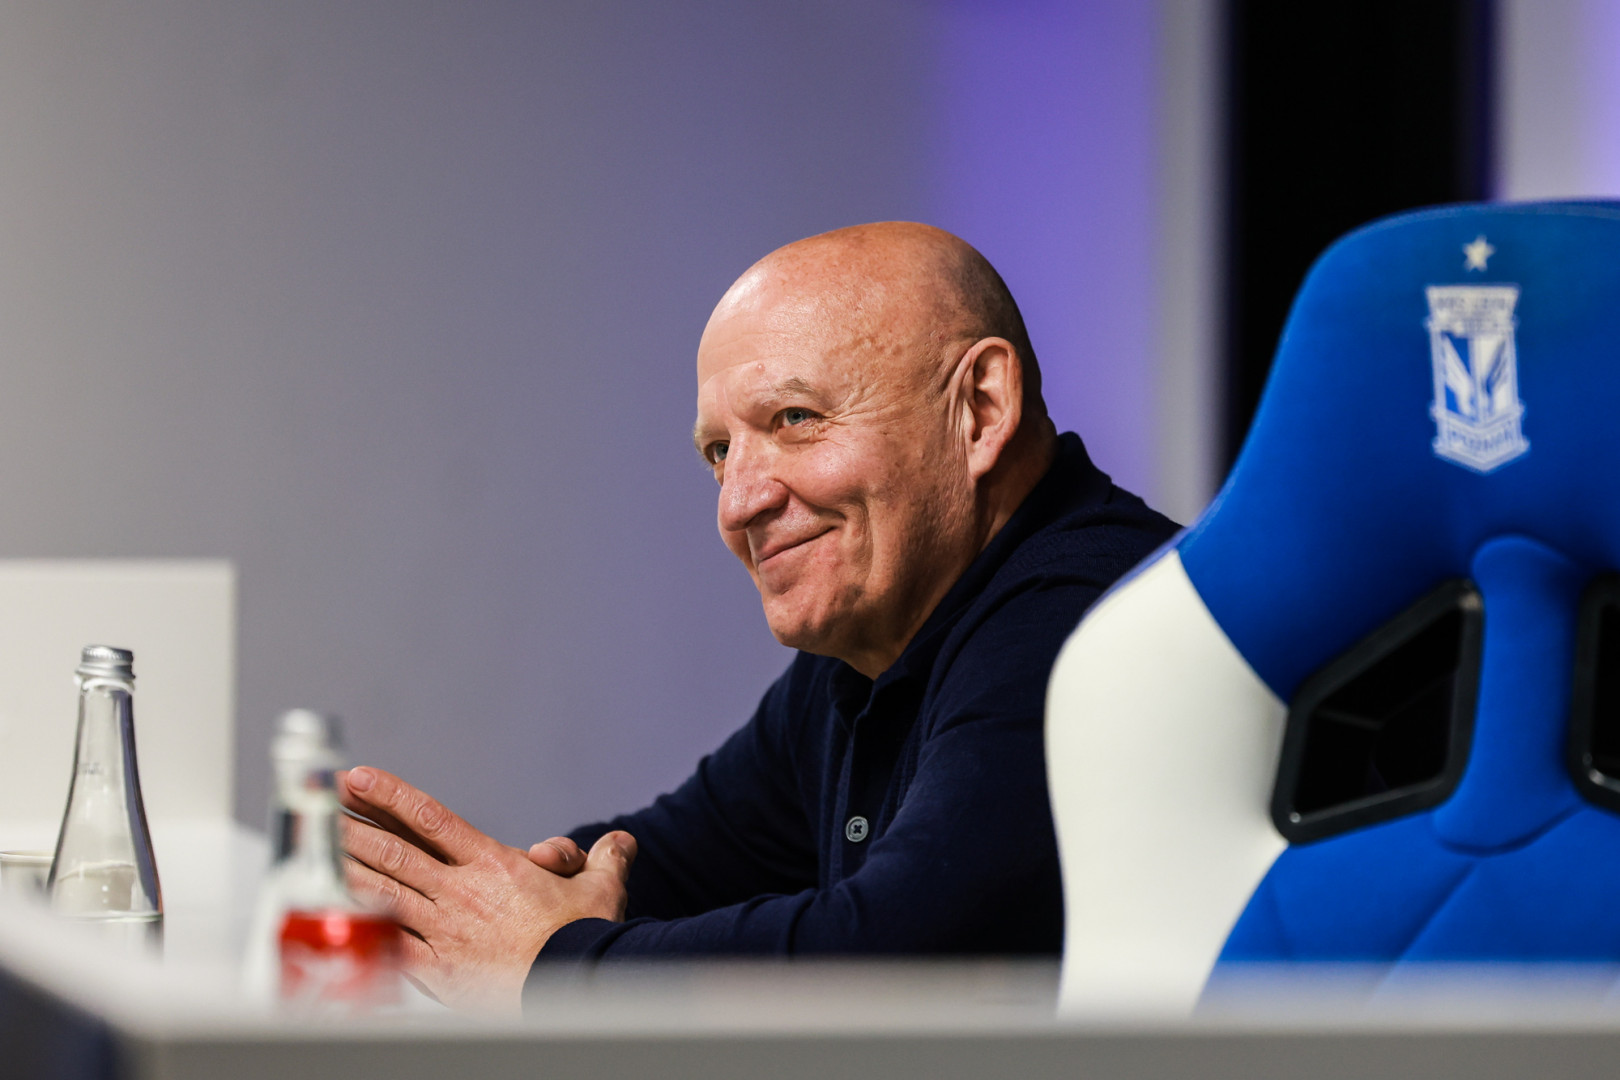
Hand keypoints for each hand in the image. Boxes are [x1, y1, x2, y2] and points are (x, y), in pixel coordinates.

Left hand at [337, 766, 635, 1014]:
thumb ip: (605, 859)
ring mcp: (443, 931)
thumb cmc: (584, 939)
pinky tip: (339, 918)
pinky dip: (363, 927)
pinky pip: (390, 944)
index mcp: (492, 864)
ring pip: (382, 892)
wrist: (574, 986)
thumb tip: (620, 843)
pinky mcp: (437, 970)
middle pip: (394, 851)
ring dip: (348, 870)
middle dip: (353, 826)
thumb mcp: (602, 890)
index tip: (361, 778)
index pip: (431, 818)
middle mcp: (459, 891)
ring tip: (318, 853)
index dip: (391, 794)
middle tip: (322, 809)